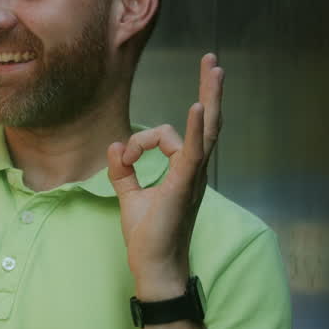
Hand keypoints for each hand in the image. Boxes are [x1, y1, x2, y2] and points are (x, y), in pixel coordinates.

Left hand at [107, 53, 222, 299]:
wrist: (154, 267)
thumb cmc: (148, 237)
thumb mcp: (129, 197)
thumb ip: (122, 171)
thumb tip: (114, 147)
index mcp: (183, 172)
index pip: (169, 137)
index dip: (141, 140)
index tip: (123, 157)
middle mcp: (194, 171)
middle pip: (208, 123)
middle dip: (210, 91)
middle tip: (212, 62)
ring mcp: (193, 177)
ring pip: (207, 130)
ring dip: (210, 97)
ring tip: (213, 69)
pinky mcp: (185, 185)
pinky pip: (194, 151)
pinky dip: (196, 128)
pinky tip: (199, 105)